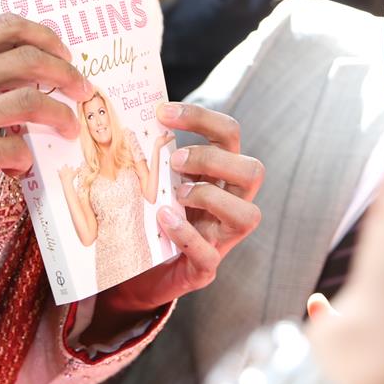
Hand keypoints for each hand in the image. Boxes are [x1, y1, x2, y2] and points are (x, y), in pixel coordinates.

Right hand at [0, 13, 91, 254]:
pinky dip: (26, 157)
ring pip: (25, 101)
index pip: (3, 26)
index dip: (44, 36)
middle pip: (25, 59)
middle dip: (65, 73)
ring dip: (59, 114)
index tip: (64, 53)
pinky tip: (24, 165)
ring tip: (71, 127)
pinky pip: (8, 150)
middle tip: (82, 89)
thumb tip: (17, 71)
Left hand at [89, 103, 263, 329]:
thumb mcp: (155, 181)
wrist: (138, 272)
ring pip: (248, 214)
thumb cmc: (150, 216)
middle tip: (174, 160)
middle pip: (252, 171)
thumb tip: (131, 118)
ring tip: (176, 194)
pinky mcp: (204, 269)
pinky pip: (209, 254)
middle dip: (212, 159)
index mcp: (219, 175)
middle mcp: (230, 204)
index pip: (229, 134)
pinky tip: (163, 220)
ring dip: (209, 197)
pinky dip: (186, 234)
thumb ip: (155, 156)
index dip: (201, 117)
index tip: (162, 111)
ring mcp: (221, 239)